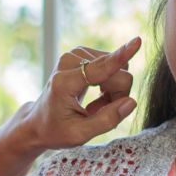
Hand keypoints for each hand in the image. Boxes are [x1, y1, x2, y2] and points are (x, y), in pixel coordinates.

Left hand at [10, 38, 142, 152]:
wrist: (38, 121)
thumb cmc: (56, 130)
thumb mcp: (80, 134)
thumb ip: (107, 120)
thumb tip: (131, 102)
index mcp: (64, 83)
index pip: (99, 69)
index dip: (120, 56)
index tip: (137, 41)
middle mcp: (69, 62)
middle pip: (117, 74)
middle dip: (117, 96)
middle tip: (97, 113)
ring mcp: (76, 54)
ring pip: (119, 70)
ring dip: (112, 91)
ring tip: (93, 106)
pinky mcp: (83, 52)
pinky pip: (113, 66)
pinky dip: (109, 85)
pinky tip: (95, 95)